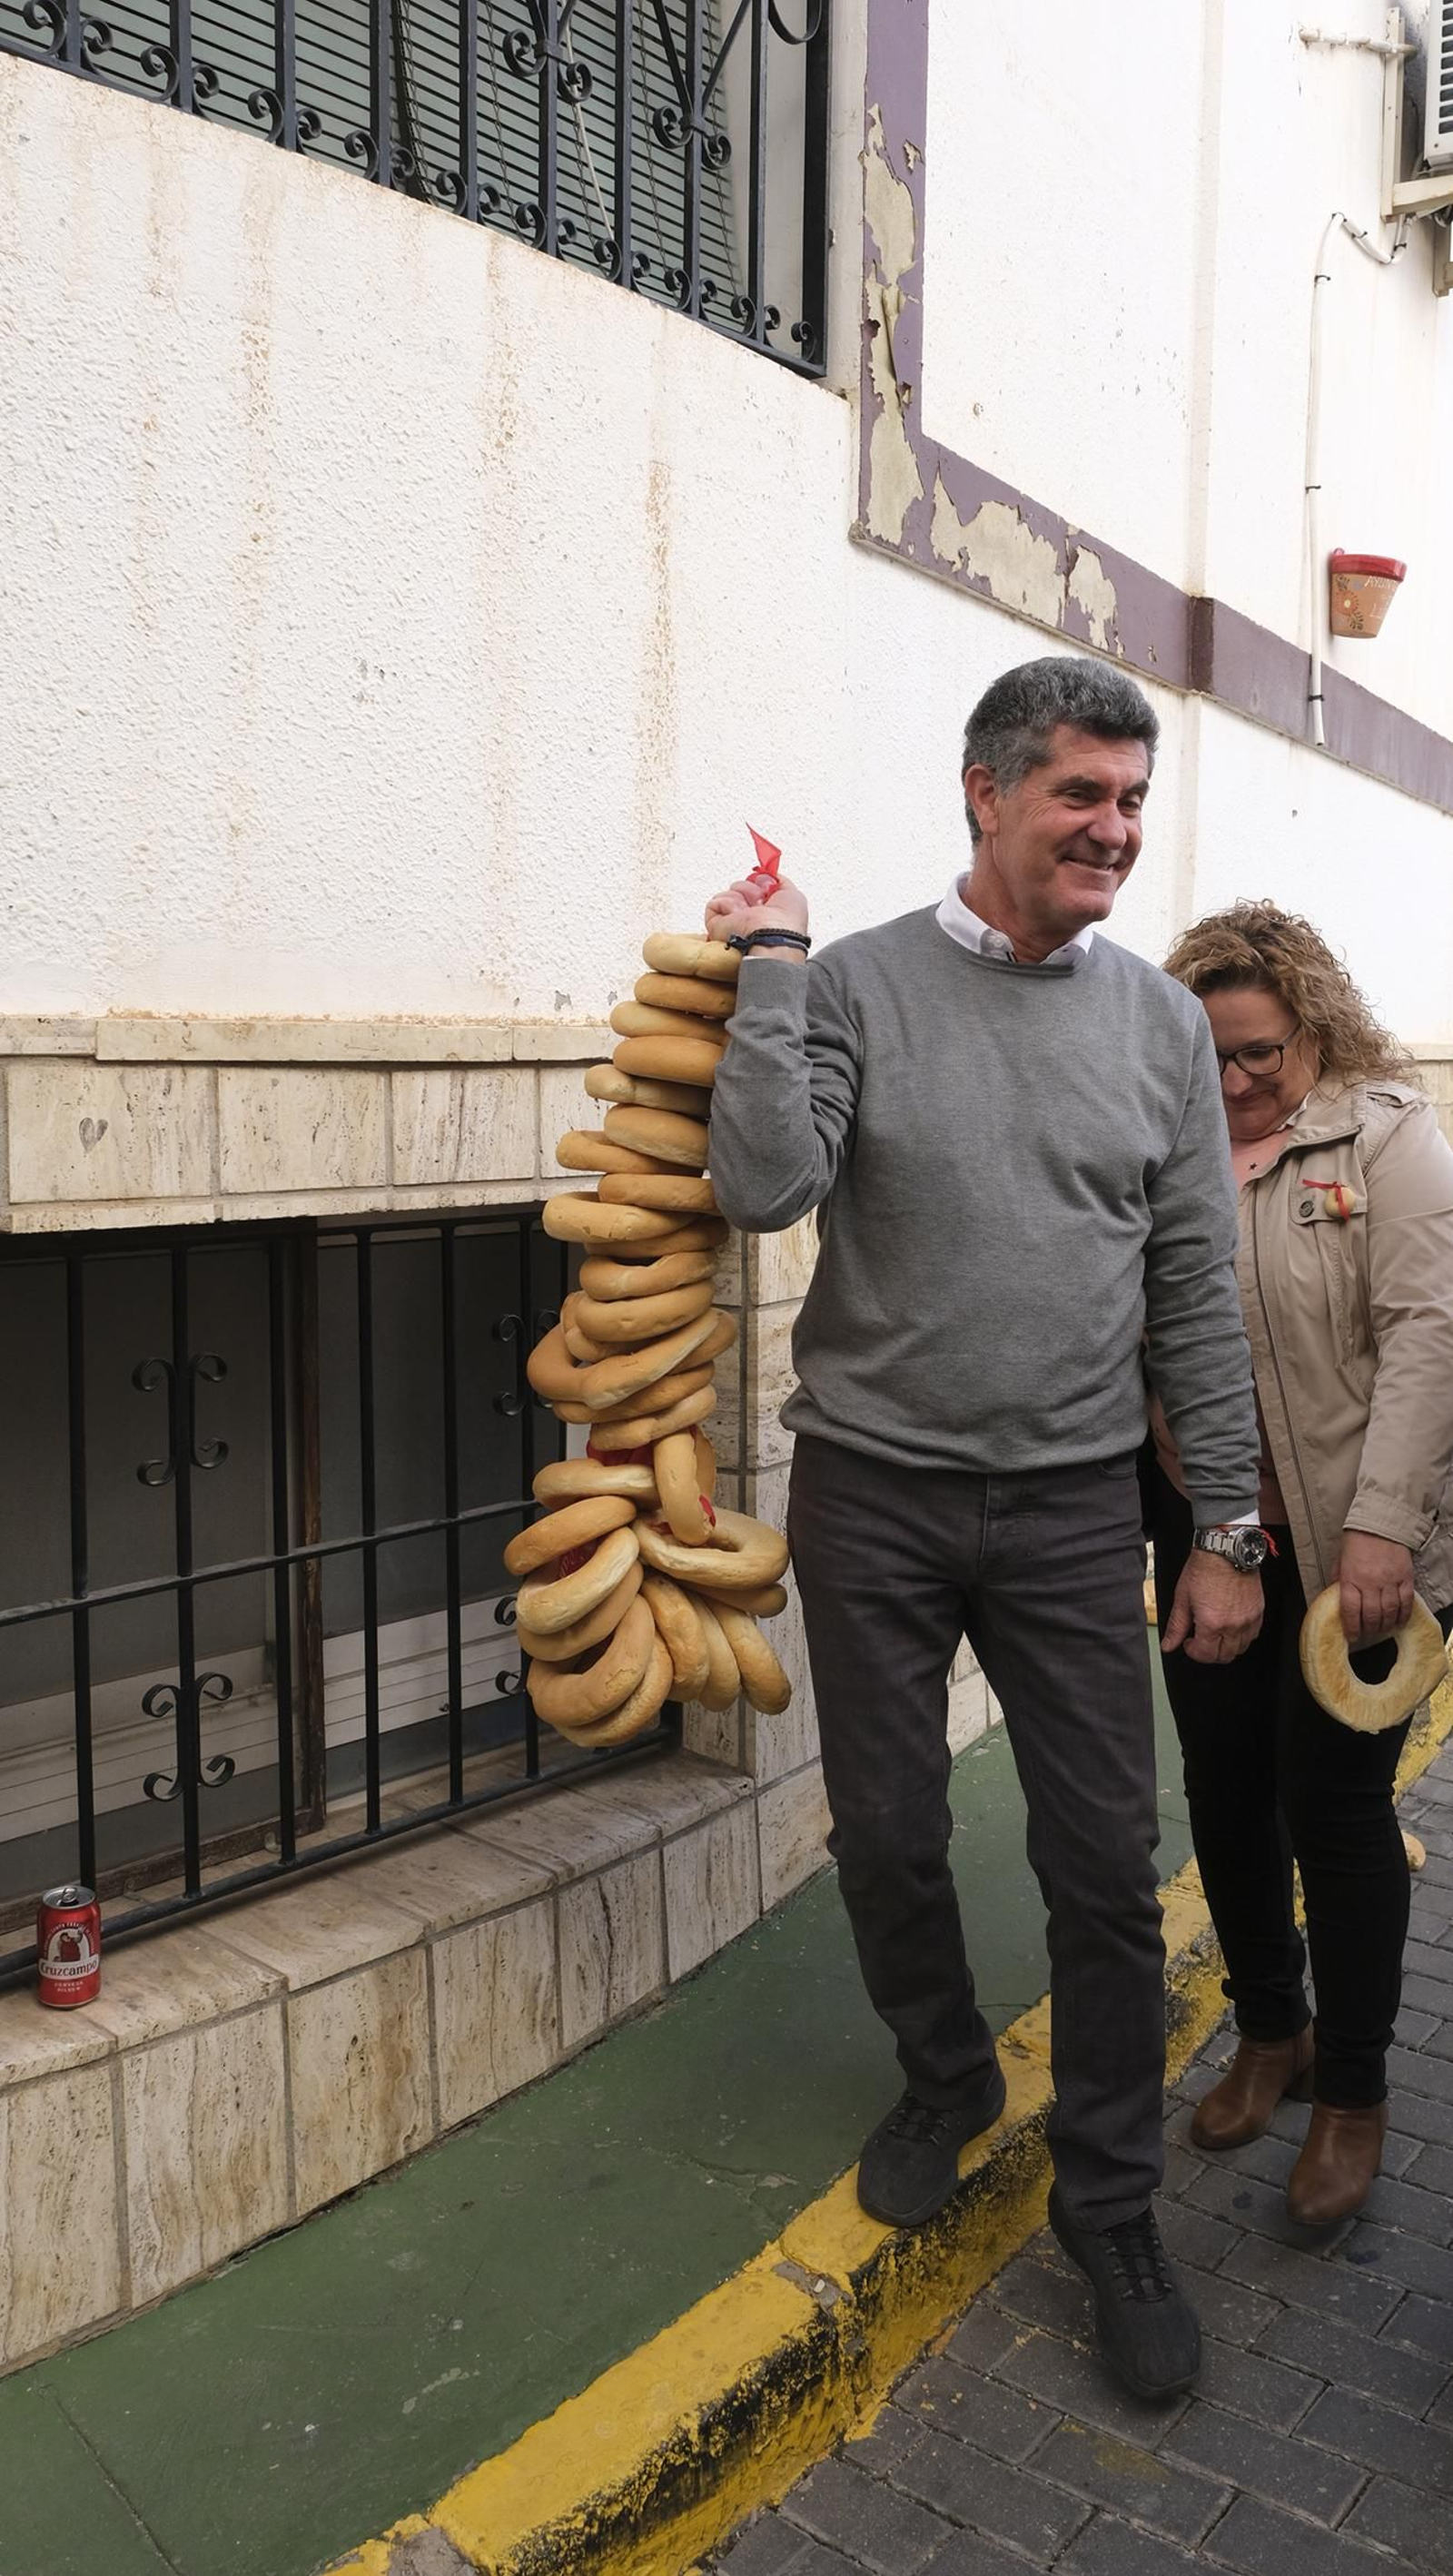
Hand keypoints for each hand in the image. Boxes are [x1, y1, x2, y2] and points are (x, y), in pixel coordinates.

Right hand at [704, 872, 809, 945]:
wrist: (770, 937)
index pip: (756, 889)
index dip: (760, 883)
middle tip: (760, 902)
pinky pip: (715, 902)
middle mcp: (750, 916)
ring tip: (749, 911)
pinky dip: (728, 904)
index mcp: (767, 911)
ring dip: (742, 896)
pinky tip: (738, 914)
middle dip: (752, 889)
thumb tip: (766, 874)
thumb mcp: (793, 894)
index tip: (765, 883)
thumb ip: (779, 882)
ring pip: (730, 892)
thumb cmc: (786, 924)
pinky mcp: (717, 925)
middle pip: (743, 886)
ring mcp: (734, 920)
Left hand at [1161, 1551, 1263, 1663]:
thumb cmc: (1204, 1569)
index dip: (1193, 1652)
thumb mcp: (1183, 1598)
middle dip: (1209, 1653)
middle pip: (1224, 1656)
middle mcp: (1234, 1625)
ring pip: (1240, 1649)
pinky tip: (1231, 1627)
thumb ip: (1176, 1626)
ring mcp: (1249, 1619)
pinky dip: (1242, 1637)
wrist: (1226, 1549)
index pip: (1205, 1655)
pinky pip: (1253, 1635)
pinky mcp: (1259, 1612)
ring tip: (1215, 1633)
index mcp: (1212, 1623)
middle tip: (1200, 1640)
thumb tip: (1169, 1644)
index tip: (1189, 1642)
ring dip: (1226, 1646)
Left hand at [1335, 1531, 1414, 1648]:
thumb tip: (1334, 1598)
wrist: (1379, 1525)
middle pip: (1371, 1616)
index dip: (1351, 1628)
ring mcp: (1389, 1581)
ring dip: (1385, 1625)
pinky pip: (1406, 1603)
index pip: (1350, 1611)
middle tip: (1368, 1633)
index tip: (1352, 1636)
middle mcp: (1370, 1583)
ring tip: (1382, 1629)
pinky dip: (1403, 1616)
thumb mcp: (1340, 1561)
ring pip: (1389, 1612)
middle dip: (1369, 1629)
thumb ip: (1338, 1581)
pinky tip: (1399, 1621)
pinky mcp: (1405, 1578)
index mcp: (1350, 1579)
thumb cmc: (1357, 1541)